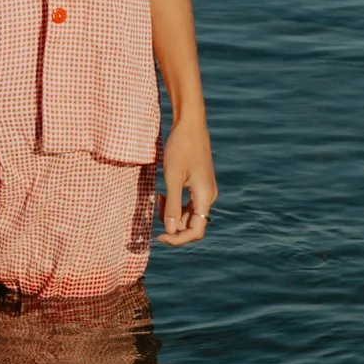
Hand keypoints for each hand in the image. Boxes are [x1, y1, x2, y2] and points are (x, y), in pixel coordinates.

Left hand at [158, 112, 216, 245]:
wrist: (190, 123)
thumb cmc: (181, 147)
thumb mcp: (172, 177)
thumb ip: (173, 206)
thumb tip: (170, 231)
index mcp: (205, 197)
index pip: (195, 232)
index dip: (177, 239)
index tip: (158, 237)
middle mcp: (209, 196)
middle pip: (192, 224)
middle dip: (173, 223)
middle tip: (155, 207)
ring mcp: (206, 189)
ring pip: (190, 213)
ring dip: (173, 212)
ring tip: (158, 197)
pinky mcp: (200, 182)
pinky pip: (189, 202)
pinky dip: (176, 202)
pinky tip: (164, 192)